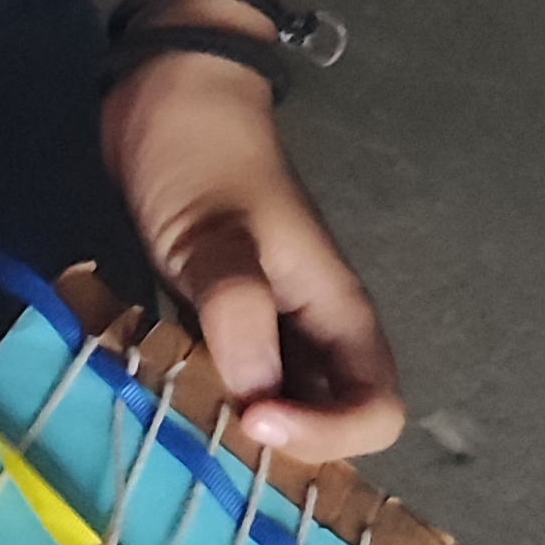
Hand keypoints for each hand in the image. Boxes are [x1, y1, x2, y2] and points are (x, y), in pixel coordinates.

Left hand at [101, 52, 404, 460]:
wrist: (169, 94)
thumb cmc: (201, 153)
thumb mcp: (217, 230)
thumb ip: (241, 308)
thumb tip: (257, 398)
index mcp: (334, 307)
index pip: (378, 407)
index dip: (328, 432)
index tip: (255, 418)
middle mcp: (313, 327)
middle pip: (335, 420)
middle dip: (287, 450)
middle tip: (216, 443)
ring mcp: (270, 324)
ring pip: (285, 406)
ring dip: (245, 433)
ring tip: (187, 434)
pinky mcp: (226, 318)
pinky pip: (237, 381)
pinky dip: (210, 402)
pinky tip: (167, 401)